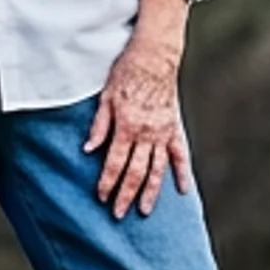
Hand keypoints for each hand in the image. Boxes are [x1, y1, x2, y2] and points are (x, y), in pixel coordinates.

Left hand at [88, 0, 195, 217]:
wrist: (156, 55)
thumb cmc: (127, 72)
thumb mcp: (105, 96)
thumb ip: (99, 125)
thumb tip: (88, 149)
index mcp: (126, 126)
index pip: (115, 163)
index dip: (107, 183)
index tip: (102, 198)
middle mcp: (146, 133)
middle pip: (135, 172)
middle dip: (125, 195)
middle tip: (118, 214)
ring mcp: (163, 132)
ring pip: (157, 169)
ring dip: (150, 192)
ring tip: (144, 210)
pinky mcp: (174, 127)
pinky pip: (179, 154)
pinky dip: (181, 173)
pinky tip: (181, 190)